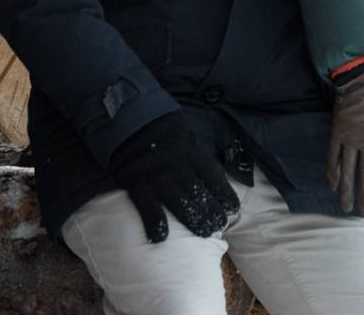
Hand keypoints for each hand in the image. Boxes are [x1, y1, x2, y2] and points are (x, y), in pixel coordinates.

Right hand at [107, 113, 239, 241]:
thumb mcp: (189, 143)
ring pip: (180, 203)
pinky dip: (154, 224)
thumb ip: (202, 163)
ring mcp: (158, 177)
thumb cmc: (167, 140)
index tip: (231, 210)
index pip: (214, 179)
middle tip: (219, 226)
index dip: (225, 196)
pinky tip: (161, 237)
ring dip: (194, 220)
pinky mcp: (138, 186)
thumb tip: (220, 186)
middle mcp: (178, 166)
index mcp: (193, 154)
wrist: (132, 125)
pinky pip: (148, 208)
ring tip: (206, 233)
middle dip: (212, 212)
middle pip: (199, 194)